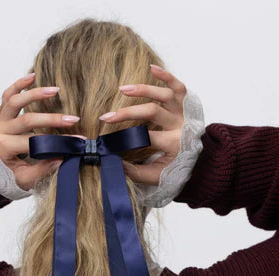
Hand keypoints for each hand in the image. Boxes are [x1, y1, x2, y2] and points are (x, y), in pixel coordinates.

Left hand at [0, 73, 85, 190]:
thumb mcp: (25, 179)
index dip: (57, 143)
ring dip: (35, 94)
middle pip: (27, 120)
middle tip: (73, 119)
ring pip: (15, 102)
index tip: (77, 141)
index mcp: (4, 148)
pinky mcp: (1, 112)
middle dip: (52, 119)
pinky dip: (19, 84)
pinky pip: (8, 94)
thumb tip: (62, 158)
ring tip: (55, 90)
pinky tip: (32, 76)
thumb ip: (42, 170)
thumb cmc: (10, 174)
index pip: (33, 143)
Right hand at [99, 65, 186, 185]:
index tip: (106, 140)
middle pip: (152, 112)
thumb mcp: (155, 176)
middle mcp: (180, 125)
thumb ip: (134, 172)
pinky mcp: (186, 104)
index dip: (124, 137)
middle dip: (127, 113)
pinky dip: (166, 76)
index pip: (146, 137)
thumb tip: (112, 162)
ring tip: (122, 89)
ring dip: (143, 90)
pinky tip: (151, 68)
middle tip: (106, 117)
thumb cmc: (173, 168)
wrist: (200, 162)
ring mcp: (184, 112)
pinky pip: (178, 86)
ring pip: (164, 95)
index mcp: (174, 145)